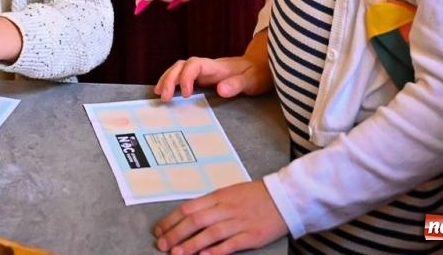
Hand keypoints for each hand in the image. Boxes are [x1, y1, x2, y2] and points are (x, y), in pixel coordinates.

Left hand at [152, 180, 286, 253]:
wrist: (283, 198)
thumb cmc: (253, 196)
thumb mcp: (227, 193)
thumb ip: (209, 205)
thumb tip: (187, 217)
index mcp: (217, 197)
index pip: (188, 208)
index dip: (171, 220)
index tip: (159, 231)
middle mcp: (225, 208)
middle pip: (195, 221)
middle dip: (176, 233)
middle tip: (162, 245)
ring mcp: (239, 222)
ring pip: (210, 233)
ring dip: (191, 244)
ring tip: (177, 253)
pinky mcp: (252, 236)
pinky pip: (231, 244)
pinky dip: (217, 250)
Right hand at [155, 53, 271, 100]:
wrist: (260, 67)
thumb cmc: (256, 73)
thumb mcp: (252, 80)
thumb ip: (237, 84)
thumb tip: (220, 89)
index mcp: (215, 66)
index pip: (194, 65)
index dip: (186, 77)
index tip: (185, 94)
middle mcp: (205, 67)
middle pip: (181, 66)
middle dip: (169, 79)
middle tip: (164, 97)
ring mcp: (202, 72)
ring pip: (178, 69)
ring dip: (167, 79)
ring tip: (159, 94)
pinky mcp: (202, 78)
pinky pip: (182, 77)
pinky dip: (171, 82)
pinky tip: (164, 91)